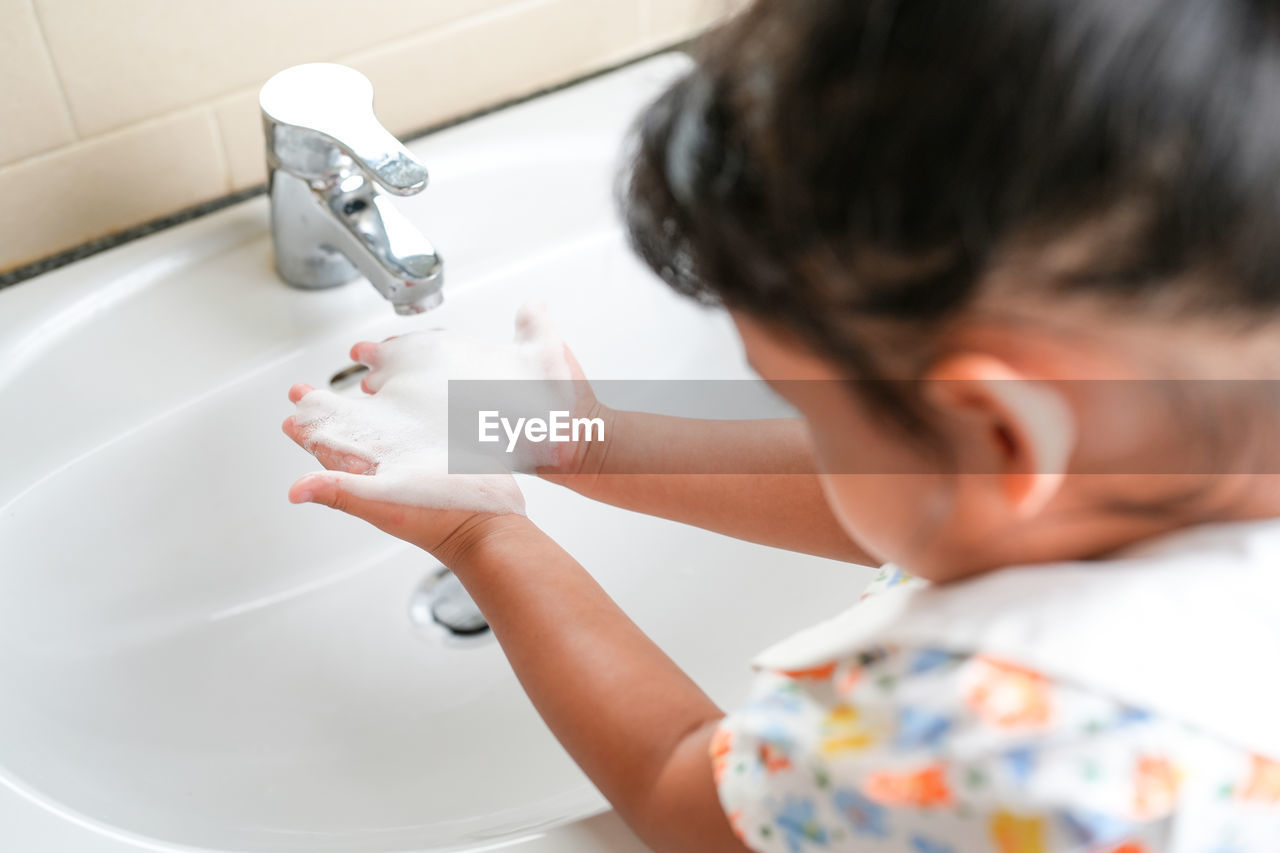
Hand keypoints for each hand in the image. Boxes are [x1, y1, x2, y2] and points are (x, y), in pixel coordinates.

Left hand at [282, 304, 574, 556]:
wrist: (488, 526)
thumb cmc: (435, 522)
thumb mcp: (382, 503)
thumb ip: (339, 491)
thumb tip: (294, 491)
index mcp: (369, 475)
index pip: (329, 449)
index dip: (307, 430)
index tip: (292, 407)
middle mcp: (392, 465)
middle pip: (351, 432)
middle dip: (328, 410)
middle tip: (306, 391)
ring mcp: (419, 458)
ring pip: (386, 426)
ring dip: (369, 406)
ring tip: (355, 386)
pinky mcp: (447, 449)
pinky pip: (422, 423)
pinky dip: (412, 409)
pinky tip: (412, 395)